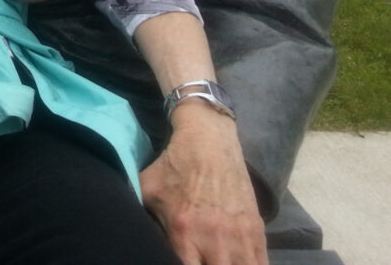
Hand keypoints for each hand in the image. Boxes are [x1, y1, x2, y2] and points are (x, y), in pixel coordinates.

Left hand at [139, 103, 266, 264]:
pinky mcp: (257, 231)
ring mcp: (239, 237)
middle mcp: (213, 239)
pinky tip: (237, 264)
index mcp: (182, 230)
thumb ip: (143, 218)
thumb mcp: (147, 189)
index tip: (172, 264)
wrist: (210, 140)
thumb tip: (133, 234)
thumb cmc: (174, 165)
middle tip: (199, 262)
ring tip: (217, 263)